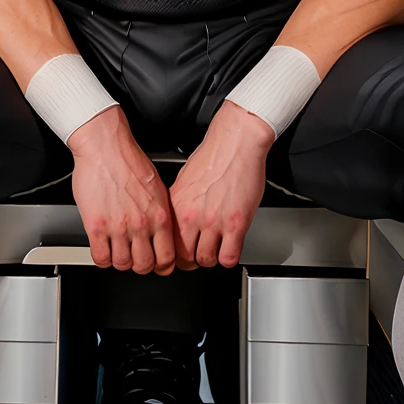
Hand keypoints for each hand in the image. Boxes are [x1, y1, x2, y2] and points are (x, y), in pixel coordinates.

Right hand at [69, 106, 176, 274]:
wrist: (105, 146)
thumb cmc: (129, 160)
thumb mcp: (158, 187)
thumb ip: (161, 212)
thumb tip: (163, 230)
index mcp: (160, 215)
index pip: (167, 257)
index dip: (162, 266)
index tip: (157, 266)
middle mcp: (141, 224)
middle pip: (144, 265)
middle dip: (140, 266)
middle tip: (135, 260)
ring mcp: (118, 227)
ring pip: (122, 264)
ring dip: (119, 262)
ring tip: (117, 253)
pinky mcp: (96, 225)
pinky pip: (100, 257)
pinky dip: (102, 259)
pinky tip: (102, 250)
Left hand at [169, 100, 273, 268]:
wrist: (235, 142)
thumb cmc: (213, 155)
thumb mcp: (184, 180)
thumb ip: (179, 204)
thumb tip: (177, 221)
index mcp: (176, 206)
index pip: (167, 244)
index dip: (175, 254)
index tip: (182, 255)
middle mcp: (191, 216)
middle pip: (185, 257)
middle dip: (193, 261)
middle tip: (200, 256)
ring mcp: (214, 222)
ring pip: (207, 260)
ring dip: (212, 259)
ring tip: (217, 251)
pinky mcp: (236, 224)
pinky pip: (229, 257)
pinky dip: (230, 258)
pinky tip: (231, 249)